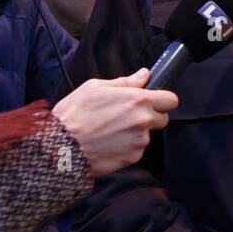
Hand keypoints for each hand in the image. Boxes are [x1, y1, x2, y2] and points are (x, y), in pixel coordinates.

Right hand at [52, 68, 178, 175]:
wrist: (61, 146)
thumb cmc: (74, 114)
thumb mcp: (95, 88)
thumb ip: (125, 82)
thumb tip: (144, 74)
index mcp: (138, 100)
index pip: (171, 99)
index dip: (163, 100)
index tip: (154, 102)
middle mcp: (144, 120)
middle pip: (163, 118)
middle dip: (150, 117)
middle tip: (127, 117)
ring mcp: (140, 140)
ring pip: (148, 135)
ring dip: (136, 133)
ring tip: (111, 131)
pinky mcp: (134, 157)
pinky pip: (137, 149)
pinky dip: (128, 147)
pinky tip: (109, 143)